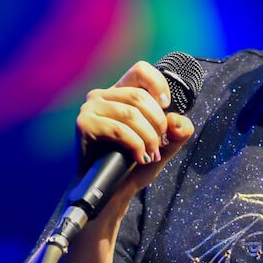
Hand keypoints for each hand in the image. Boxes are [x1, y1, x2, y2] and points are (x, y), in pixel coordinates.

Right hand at [75, 59, 194, 198]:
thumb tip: (178, 121)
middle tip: (159, 144)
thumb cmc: (131, 166)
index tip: (166, 107)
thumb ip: (177, 133)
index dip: (158, 85)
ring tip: (151, 154)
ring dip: (148, 138)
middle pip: (140, 96)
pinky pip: (119, 129)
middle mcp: (103, 96)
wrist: (110, 192)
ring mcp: (91, 109)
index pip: (140, 70)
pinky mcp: (84, 124)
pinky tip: (139, 158)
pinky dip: (136, 145)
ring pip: (131, 114)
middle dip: (158, 123)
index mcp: (120, 94)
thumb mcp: (162, 147)